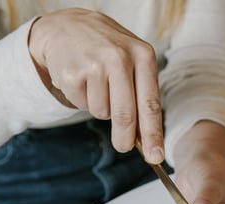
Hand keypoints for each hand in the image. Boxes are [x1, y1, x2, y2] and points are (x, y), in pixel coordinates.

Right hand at [28, 8, 163, 162]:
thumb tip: (145, 138)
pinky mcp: (71, 73)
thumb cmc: (108, 50)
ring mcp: (94, 65)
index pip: (150, 103)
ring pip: (102, 113)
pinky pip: (82, 106)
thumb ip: (142, 94)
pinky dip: (83, 101)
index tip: (156, 155)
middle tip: (122, 146)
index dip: (153, 133)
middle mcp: (120, 58)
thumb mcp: (133, 61)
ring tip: (97, 85)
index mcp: (143, 55)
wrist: (68, 26)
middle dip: (124, 139)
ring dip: (101, 109)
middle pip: (125, 115)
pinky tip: (82, 80)